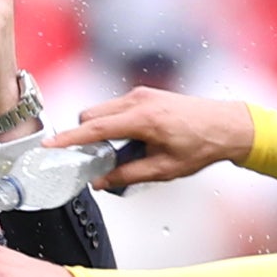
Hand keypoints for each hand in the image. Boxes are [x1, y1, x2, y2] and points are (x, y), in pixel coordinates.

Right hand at [53, 87, 255, 190]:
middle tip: (93, 159)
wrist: (227, 126)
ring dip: (100, 130)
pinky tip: (131, 140)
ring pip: (102, 110)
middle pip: (91, 115)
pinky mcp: (145, 94)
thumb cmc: (202, 145)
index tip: (49, 145)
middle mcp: (139, 100)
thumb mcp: (163, 170)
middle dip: (84, 136)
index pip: (95, 128)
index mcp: (143, 119)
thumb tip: (101, 181)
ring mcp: (142, 94)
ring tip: (119, 152)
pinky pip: (115, 107)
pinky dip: (113, 123)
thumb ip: (127, 176)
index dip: (68, 138)